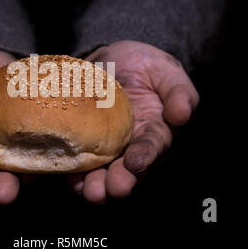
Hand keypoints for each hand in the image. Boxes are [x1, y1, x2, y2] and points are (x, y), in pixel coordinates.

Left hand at [67, 40, 198, 203]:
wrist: (110, 57)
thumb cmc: (145, 66)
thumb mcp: (166, 71)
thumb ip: (178, 91)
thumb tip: (182, 114)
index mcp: (152, 132)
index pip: (151, 146)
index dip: (145, 155)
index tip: (136, 161)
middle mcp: (128, 145)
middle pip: (125, 169)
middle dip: (119, 181)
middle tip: (112, 189)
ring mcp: (102, 146)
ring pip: (100, 171)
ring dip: (94, 183)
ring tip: (90, 191)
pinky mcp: (78, 140)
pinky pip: (74, 159)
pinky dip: (69, 170)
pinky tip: (65, 176)